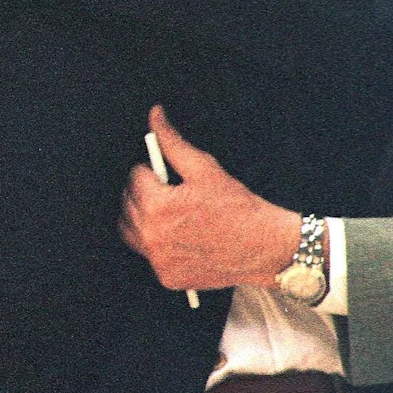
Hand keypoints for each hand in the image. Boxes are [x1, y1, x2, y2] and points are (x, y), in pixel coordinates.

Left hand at [119, 106, 301, 291]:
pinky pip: (148, 255)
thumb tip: (155, 115)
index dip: (150, 170)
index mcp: (157, 206)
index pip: (134, 177)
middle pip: (127, 204)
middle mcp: (151, 236)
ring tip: (169, 211)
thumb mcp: (204, 168)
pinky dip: (157, 244)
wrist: (265, 248)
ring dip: (142, 217)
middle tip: (168, 190)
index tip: (165, 174)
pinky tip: (179, 235)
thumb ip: (172, 141)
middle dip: (143, 192)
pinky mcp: (167, 277)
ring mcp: (158, 260)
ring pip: (131, 231)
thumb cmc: (238, 207)